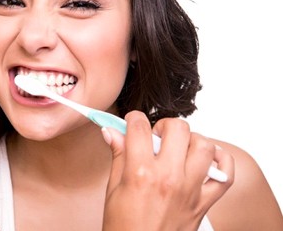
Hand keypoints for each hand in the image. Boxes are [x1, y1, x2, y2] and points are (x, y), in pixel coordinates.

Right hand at [101, 111, 233, 230]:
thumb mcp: (112, 190)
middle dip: (164, 125)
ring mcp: (190, 190)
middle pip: (177, 129)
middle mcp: (169, 178)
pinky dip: (221, 161)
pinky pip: (226, 175)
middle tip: (156, 135)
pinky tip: (207, 158)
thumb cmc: (123, 228)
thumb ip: (118, 156)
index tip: (132, 121)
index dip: (133, 118)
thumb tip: (112, 133)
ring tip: (178, 147)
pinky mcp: (203, 203)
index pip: (139, 128)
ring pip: (204, 145)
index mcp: (140, 173)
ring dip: (191, 140)